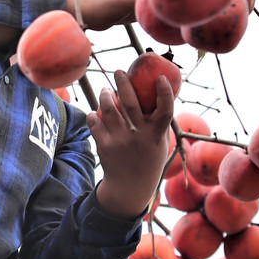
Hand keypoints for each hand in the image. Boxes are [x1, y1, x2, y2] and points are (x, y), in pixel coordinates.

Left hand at [86, 68, 174, 219]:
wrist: (129, 187)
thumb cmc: (147, 158)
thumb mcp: (159, 142)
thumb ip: (156, 121)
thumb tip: (152, 92)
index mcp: (156, 135)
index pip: (165, 110)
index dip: (165, 93)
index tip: (161, 78)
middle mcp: (138, 136)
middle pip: (130, 102)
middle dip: (123, 83)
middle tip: (119, 72)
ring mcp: (120, 141)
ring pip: (108, 108)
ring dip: (105, 94)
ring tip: (106, 90)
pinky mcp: (103, 145)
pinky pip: (94, 121)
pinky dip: (94, 114)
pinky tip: (96, 112)